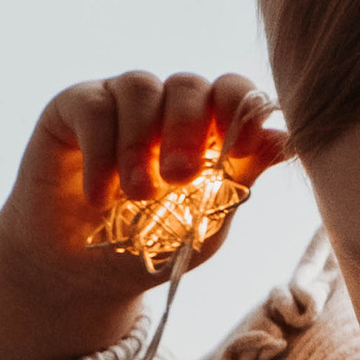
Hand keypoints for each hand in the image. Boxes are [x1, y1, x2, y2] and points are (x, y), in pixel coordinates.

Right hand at [1, 71, 293, 293]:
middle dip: (188, 128)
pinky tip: (98, 196)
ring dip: (141, 143)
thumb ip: (237, 181)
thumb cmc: (147, 249)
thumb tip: (286, 142)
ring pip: (140, 86)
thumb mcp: (202, 225)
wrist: (79, 275)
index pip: (231, 93)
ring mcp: (119, 102)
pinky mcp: (74, 106)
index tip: (242, 148)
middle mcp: (164, 107)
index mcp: (205, 131)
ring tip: (137, 195)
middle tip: (179, 178)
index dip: (241, 109)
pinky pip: (94, 107)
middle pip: (188, 85)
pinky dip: (101, 152)